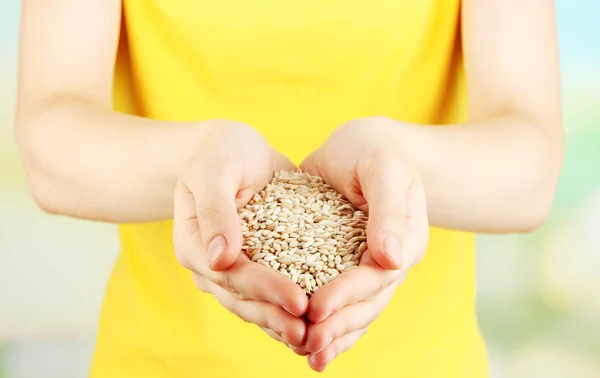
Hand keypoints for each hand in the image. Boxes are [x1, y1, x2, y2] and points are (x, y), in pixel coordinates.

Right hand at [173, 121, 308, 347]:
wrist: (229, 150)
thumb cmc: (219, 153)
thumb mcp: (214, 171)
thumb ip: (216, 212)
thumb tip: (222, 259)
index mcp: (195, 245)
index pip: (233, 275)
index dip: (266, 290)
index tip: (299, 301)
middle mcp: (211, 265)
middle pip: (244, 300)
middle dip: (278, 318)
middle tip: (312, 333)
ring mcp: (231, 269)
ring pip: (256, 305)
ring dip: (284, 323)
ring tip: (318, 337)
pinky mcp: (254, 265)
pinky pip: (270, 293)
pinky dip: (290, 308)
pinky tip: (317, 321)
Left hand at [299, 117, 429, 370]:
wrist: (365, 146)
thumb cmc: (377, 149)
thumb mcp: (383, 168)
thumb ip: (388, 210)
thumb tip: (392, 258)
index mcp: (405, 239)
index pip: (375, 276)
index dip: (346, 294)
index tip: (316, 308)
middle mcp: (389, 260)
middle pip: (367, 303)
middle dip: (338, 324)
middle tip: (307, 343)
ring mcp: (367, 266)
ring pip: (355, 309)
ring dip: (333, 334)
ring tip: (308, 355)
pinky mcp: (343, 263)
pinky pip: (339, 298)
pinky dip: (326, 321)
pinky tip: (305, 342)